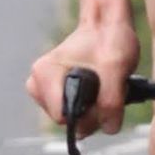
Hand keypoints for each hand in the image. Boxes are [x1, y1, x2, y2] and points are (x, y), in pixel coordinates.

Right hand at [26, 7, 140, 136]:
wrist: (108, 25)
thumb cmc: (110, 39)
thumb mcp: (116, 68)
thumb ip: (111, 100)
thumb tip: (108, 128)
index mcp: (45, 74)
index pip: (62, 117)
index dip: (87, 113)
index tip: (103, 95)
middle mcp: (38, 82)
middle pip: (65, 120)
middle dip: (90, 112)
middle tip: (106, 89)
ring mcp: (43, 88)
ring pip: (70, 119)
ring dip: (90, 110)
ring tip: (102, 86)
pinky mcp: (52, 92)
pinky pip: (72, 112)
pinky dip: (87, 106)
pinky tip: (96, 89)